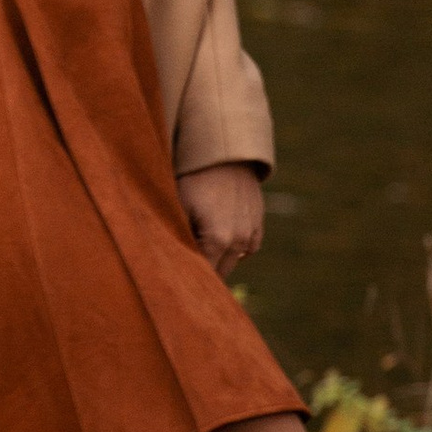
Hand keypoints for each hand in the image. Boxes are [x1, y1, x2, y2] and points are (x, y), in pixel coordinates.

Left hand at [178, 163, 264, 281]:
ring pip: (235, 261)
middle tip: (188, 269)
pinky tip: (223, 242)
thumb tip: (172, 259)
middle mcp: (239, 241)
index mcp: (218, 241)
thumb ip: (178, 238)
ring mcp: (251, 232)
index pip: (204, 274)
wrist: (225, 154)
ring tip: (203, 251)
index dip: (190, 276)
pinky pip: (249, 248)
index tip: (179, 278)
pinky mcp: (258, 222)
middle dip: (205, 272)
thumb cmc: (195, 180)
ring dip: (221, 260)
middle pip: (221, 271)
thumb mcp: (179, 208)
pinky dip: (237, 249)